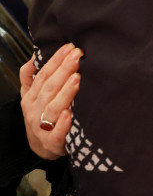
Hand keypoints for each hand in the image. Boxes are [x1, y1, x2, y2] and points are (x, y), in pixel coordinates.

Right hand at [20, 43, 81, 159]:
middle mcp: (34, 110)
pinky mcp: (52, 142)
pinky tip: (70, 114)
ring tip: (77, 78)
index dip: (55, 60)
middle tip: (77, 56)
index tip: (70, 47)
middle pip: (49, 88)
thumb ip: (31, 76)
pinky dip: (63, 124)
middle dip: (63, 70)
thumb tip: (35, 55)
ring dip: (65, 93)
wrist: (43, 147)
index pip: (43, 75)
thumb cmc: (42, 116)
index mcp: (31, 97)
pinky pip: (56, 133)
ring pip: (52, 108)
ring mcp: (42, 127)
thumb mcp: (32, 95)